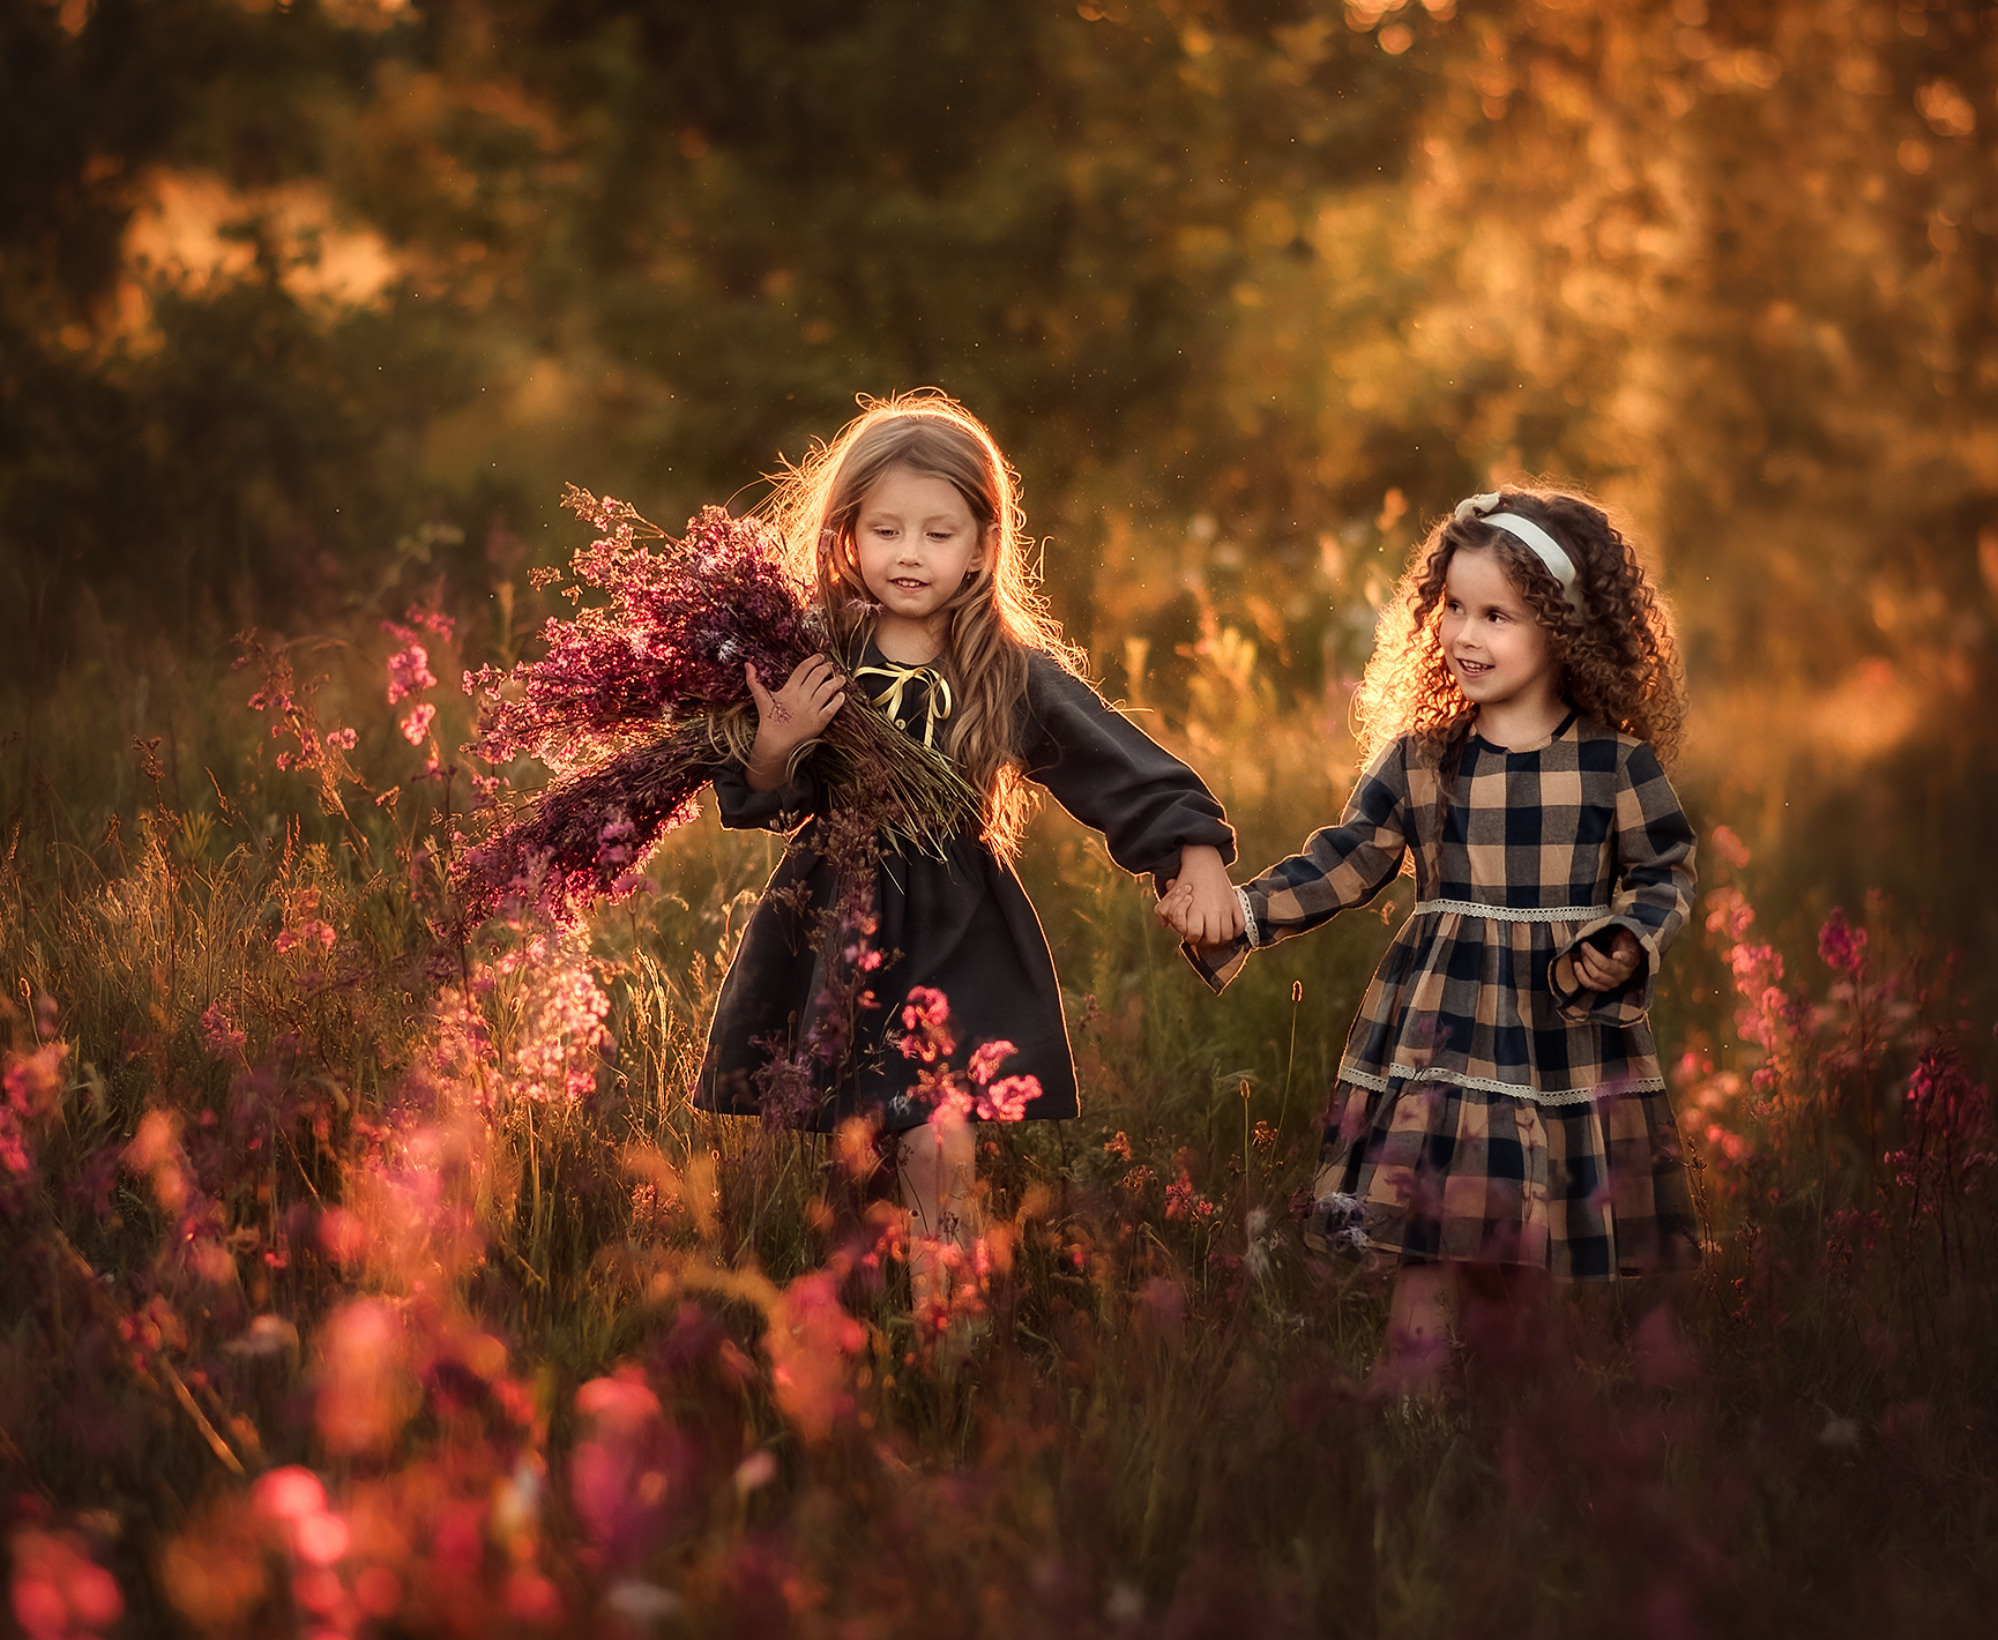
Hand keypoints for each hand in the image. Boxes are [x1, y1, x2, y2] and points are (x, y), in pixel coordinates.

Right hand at [744, 655, 844, 791]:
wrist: (776, 742)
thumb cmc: (769, 720)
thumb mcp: (761, 699)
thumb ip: (754, 681)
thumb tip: (747, 664)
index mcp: (789, 690)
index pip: (803, 669)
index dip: (813, 660)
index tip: (820, 657)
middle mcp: (802, 698)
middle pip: (818, 676)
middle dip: (827, 668)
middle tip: (831, 666)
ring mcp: (812, 709)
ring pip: (828, 690)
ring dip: (836, 681)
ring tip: (840, 678)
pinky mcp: (819, 721)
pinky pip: (832, 708)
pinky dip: (838, 700)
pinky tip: (842, 695)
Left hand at [1152, 844, 1244, 947]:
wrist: (1203, 862)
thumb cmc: (1185, 881)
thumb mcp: (1170, 895)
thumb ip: (1163, 911)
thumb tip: (1165, 924)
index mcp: (1196, 909)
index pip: (1195, 935)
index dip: (1191, 938)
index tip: (1190, 933)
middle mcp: (1212, 910)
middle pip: (1213, 939)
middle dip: (1206, 942)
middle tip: (1203, 937)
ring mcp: (1226, 907)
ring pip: (1228, 935)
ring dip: (1220, 939)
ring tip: (1214, 934)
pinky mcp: (1235, 903)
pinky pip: (1240, 925)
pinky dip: (1236, 931)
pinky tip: (1228, 928)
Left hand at [1573, 926, 1641, 991]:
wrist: (1625, 957)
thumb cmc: (1622, 945)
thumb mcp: (1625, 936)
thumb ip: (1620, 934)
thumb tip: (1608, 929)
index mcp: (1630, 959)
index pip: (1627, 958)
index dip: (1621, 957)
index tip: (1616, 954)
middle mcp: (1623, 973)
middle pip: (1606, 966)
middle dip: (1591, 954)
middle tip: (1584, 945)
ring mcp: (1614, 982)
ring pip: (1596, 976)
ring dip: (1585, 963)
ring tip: (1581, 954)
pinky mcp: (1604, 987)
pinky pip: (1590, 985)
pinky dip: (1581, 975)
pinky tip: (1576, 965)